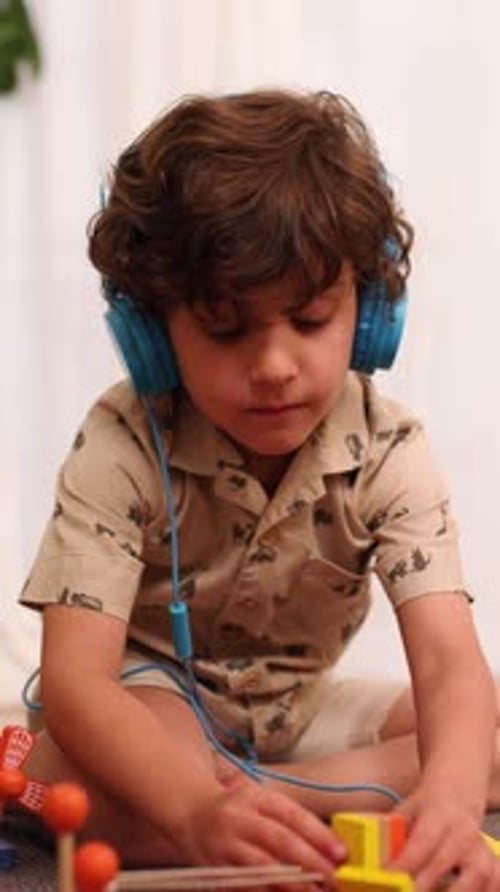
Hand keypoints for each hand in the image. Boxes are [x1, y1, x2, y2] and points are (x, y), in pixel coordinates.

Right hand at [178, 771, 345, 883]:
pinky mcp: (215, 868)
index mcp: (256, 798)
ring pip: (262, 868)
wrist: (190, 813)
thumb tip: (328, 847)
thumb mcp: (261, 801)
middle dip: (310, 863)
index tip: (341, 853)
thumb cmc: (237, 808)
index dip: (318, 835)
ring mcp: (225, 844)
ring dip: (292, 885)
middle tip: (332, 879)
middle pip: (279, 841)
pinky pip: (244, 886)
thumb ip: (290, 821)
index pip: (292, 815)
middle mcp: (239, 818)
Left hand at [391, 789, 499, 889]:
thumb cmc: (427, 807)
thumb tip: (374, 860)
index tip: (388, 878)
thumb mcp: (406, 811)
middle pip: (443, 866)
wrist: (457, 796)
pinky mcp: (492, 865)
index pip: (421, 843)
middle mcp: (463, 834)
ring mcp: (481, 851)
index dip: (404, 865)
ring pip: (475, 881)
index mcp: (439, 816)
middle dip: (421, 887)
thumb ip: (393, 834)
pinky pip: (494, 885)